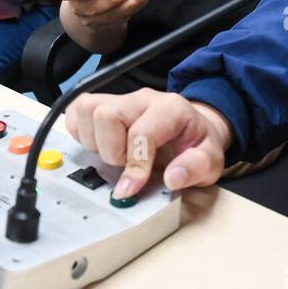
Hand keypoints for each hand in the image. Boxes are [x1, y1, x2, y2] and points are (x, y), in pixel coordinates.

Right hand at [65, 89, 231, 198]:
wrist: (191, 131)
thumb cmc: (196, 145)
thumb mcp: (211, 161)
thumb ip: (195, 168)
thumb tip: (172, 178)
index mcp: (170, 109)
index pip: (141, 132)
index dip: (134, 165)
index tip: (129, 189)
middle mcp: (141, 99)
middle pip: (106, 114)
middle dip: (110, 150)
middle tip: (125, 165)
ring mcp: (120, 99)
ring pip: (86, 109)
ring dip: (94, 142)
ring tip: (115, 155)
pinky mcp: (102, 104)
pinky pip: (76, 111)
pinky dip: (80, 133)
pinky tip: (100, 146)